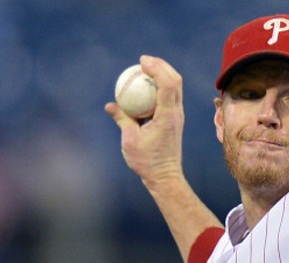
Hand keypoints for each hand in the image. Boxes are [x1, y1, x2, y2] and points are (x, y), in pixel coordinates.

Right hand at [105, 55, 185, 186]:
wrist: (165, 176)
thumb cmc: (146, 161)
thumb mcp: (129, 139)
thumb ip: (122, 119)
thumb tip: (110, 105)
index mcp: (167, 116)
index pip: (167, 85)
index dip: (156, 69)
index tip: (142, 61)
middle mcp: (176, 113)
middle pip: (176, 81)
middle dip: (162, 65)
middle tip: (144, 60)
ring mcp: (178, 116)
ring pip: (175, 88)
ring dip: (163, 74)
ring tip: (146, 67)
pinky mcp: (175, 119)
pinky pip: (170, 97)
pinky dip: (160, 86)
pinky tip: (146, 85)